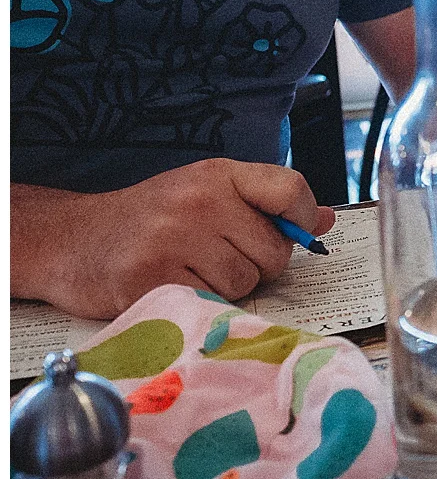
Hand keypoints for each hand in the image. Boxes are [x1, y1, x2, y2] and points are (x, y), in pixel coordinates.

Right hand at [19, 160, 334, 319]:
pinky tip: (175, 285)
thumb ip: (266, 205)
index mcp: (218, 175)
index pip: (290, 189)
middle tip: (219, 257)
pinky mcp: (152, 279)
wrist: (72, 240)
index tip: (293, 232)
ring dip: (227, 287)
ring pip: (246, 282)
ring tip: (192, 270)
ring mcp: (174, 240)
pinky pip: (212, 303)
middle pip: (274, 250)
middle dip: (257, 264)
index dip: (301, 219)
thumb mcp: (208, 194)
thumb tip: (323, 220)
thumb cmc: (149, 219)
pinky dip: (201, 303)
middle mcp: (199, 201)